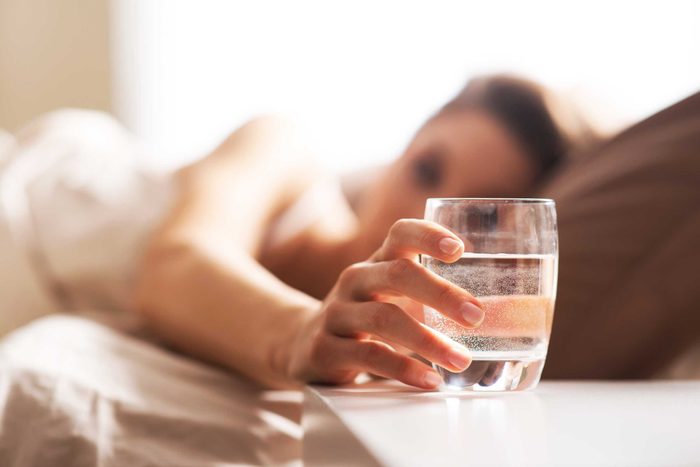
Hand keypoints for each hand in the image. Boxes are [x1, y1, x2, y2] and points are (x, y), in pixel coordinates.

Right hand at [286, 219, 483, 388]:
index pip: (400, 233)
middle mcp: (355, 280)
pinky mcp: (325, 348)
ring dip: (428, 340)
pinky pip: (368, 355)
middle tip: (476, 316)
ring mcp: (337, 313)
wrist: (303, 342)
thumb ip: (436, 297)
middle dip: (440, 293)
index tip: (460, 250)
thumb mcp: (392, 297)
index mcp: (377, 262)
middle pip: (397, 273)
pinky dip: (403, 368)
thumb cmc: (366, 318)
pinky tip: (429, 379)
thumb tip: (510, 313)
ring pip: (384, 317)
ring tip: (461, 359)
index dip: (428, 235)